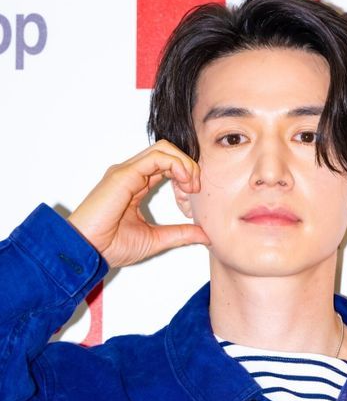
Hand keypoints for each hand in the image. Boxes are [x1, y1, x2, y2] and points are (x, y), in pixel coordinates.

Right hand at [67, 140, 209, 267]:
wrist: (88, 251)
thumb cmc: (111, 246)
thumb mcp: (156, 239)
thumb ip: (180, 234)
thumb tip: (205, 235)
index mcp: (136, 185)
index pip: (166, 166)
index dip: (186, 174)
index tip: (195, 194)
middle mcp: (131, 174)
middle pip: (167, 152)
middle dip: (188, 165)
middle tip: (196, 187)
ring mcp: (127, 172)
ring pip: (163, 149)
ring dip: (184, 163)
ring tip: (191, 184)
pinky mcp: (124, 174)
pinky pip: (156, 156)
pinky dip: (175, 164)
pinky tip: (183, 180)